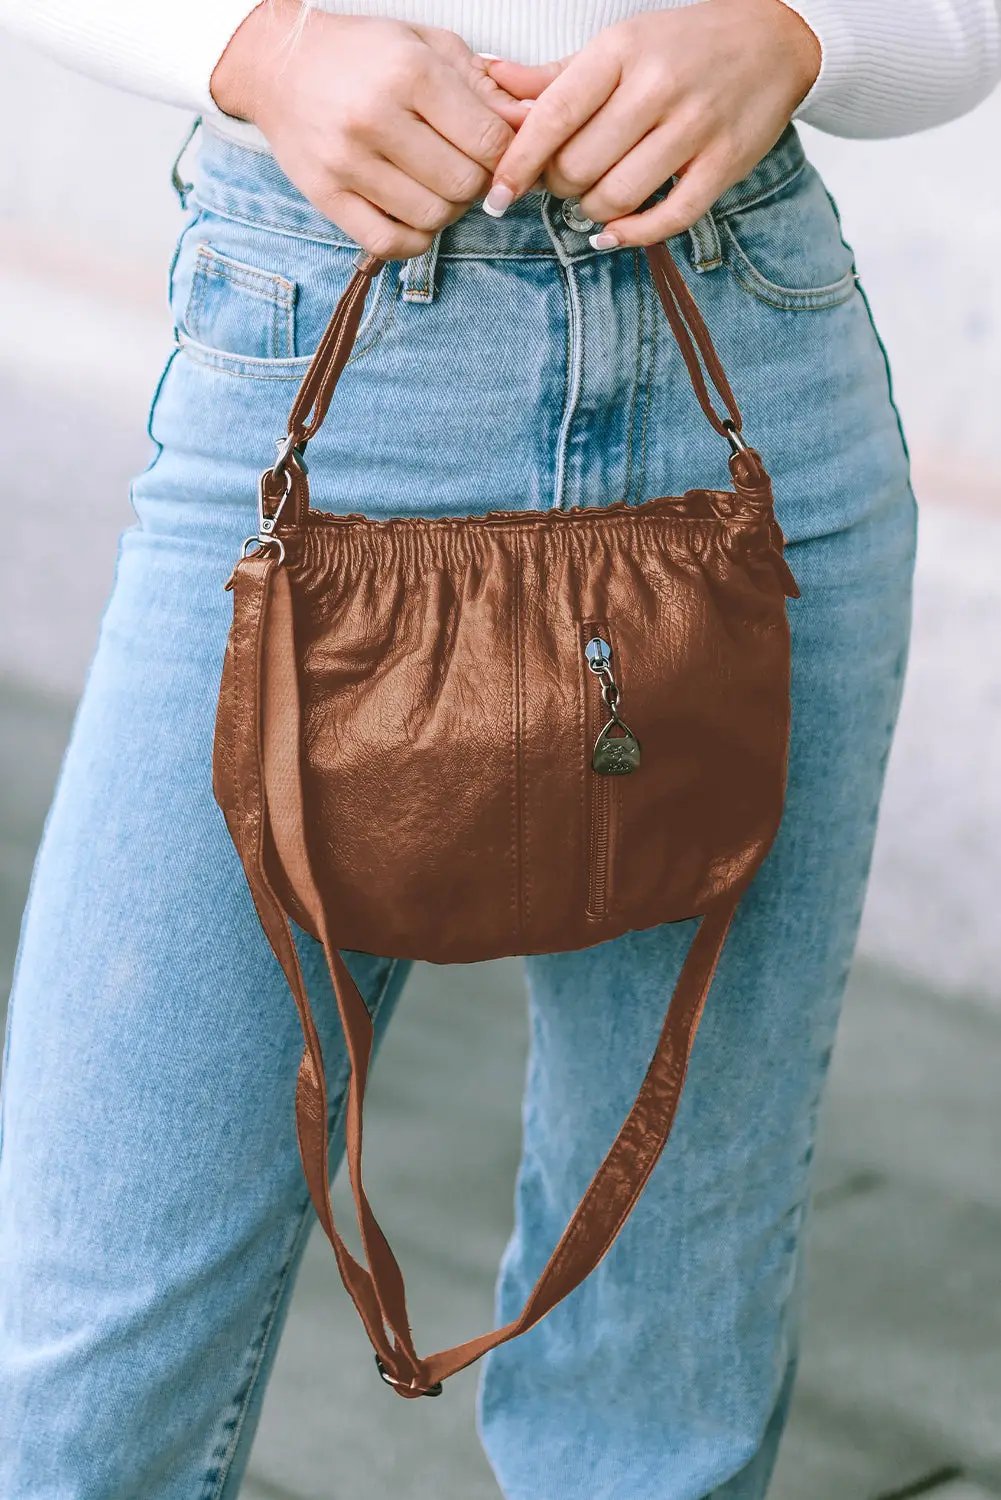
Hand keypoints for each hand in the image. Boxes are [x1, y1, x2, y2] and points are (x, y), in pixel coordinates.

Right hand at [211, 1, 532, 257]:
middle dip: (477, 183)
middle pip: (464, 185)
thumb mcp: (427, 47)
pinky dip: (414, 238)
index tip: (498, 153)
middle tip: (464, 167)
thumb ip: (483, 86)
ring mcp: (347, 161)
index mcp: (409, 72)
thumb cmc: (363, 55)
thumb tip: (531, 124)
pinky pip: (391, 243)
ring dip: (447, 211)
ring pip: (433, 217)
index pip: (489, 141)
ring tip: (436, 186)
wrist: (279, 66)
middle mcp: (376, 117)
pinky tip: (413, 214)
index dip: (506, 156)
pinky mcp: (327, 196)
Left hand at [480, 0, 820, 246]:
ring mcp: (695, 127)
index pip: (553, 117)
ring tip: (592, 198)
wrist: (771, 41)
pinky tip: (614, 233)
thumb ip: (554, 77)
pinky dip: (632, 235)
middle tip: (561, 182)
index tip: (496, 195)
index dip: (517, 164)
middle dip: (557, 187)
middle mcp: (657, 88)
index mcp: (620, 53)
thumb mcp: (616, 46)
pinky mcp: (724, 164)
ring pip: (616, 197)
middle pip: (578, 167)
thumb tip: (491, 82)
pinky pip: (667, 219)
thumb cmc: (681, 47)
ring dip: (591, 211)